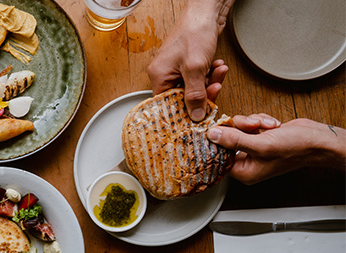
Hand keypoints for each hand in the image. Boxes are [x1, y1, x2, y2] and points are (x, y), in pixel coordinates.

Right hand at [147, 1, 230, 120]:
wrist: (206, 11)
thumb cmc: (195, 32)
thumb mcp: (195, 68)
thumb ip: (195, 95)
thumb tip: (196, 116)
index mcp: (159, 76)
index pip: (167, 106)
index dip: (184, 112)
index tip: (199, 115)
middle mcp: (165, 74)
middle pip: (182, 98)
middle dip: (202, 94)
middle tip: (215, 88)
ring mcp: (176, 69)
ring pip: (193, 89)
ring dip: (209, 83)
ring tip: (219, 71)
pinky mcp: (188, 64)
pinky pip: (199, 78)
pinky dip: (210, 75)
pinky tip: (217, 66)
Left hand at [207, 115, 344, 184]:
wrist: (317, 139)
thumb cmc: (295, 149)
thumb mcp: (261, 145)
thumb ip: (234, 140)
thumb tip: (212, 135)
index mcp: (244, 172)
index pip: (219, 156)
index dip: (218, 141)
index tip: (218, 128)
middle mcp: (247, 162)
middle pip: (227, 139)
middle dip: (241, 127)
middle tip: (253, 126)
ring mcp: (253, 149)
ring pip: (238, 128)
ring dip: (252, 122)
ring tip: (269, 126)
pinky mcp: (260, 137)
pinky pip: (249, 124)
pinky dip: (260, 121)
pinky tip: (273, 125)